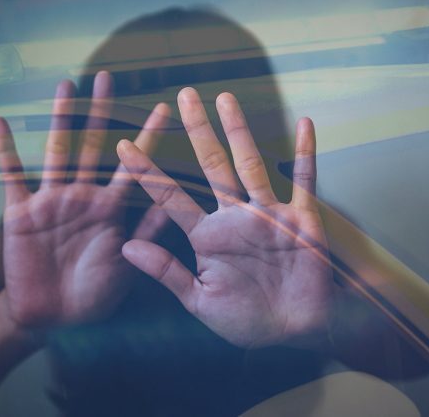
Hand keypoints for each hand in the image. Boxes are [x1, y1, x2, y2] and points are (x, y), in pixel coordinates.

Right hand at [0, 72, 169, 328]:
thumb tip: (175, 204)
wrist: (51, 317)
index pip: (133, 165)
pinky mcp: (21, 211)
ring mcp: (51, 200)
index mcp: (111, 209)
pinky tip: (0, 123)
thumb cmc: (94, 295)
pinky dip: (6, 151)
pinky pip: (12, 176)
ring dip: (59, 119)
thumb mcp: (126, 265)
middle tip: (108, 77)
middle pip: (93, 145)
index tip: (164, 107)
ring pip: (57, 150)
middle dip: (101, 113)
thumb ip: (147, 234)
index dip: (148, 137)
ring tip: (65, 86)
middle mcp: (83, 196)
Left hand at [117, 88, 336, 347]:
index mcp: (206, 236)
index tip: (122, 145)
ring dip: (239, 132)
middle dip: (198, 131)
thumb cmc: (246, 320)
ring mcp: (268, 214)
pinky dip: (305, 153)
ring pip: (251, 164)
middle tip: (183, 96)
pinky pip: (304, 181)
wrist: (294, 332)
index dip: (147, 172)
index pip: (171, 197)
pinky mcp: (301, 219)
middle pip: (212, 165)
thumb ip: (166, 271)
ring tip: (225, 99)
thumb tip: (126, 246)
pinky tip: (305, 123)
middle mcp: (234, 217)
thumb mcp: (199, 300)